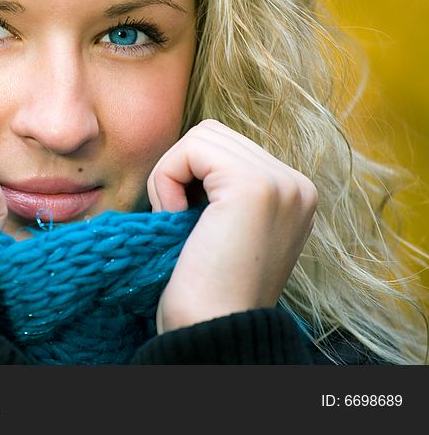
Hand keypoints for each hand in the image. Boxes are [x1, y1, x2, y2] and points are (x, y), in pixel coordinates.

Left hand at [147, 119, 316, 333]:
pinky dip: (167, 179)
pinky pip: (190, 149)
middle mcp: (298, 184)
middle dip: (182, 171)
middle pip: (213, 134)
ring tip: (180, 221)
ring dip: (172, 175)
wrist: (212, 331)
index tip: (192, 225)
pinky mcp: (254, 185)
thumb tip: (188, 151)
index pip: (225, 146)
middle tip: (179, 221)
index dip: (192, 176)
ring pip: (201, 136)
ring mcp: (282, 183)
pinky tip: (178, 219)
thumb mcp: (222, 227)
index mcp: (294, 195)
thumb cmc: (203, 288)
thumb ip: (220, 188)